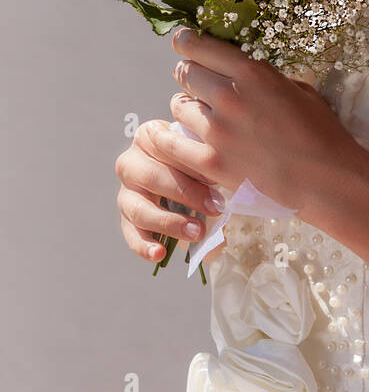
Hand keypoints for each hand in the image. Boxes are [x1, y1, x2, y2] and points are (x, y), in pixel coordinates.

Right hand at [115, 129, 225, 265]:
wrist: (186, 176)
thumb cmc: (196, 160)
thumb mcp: (201, 154)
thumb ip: (206, 164)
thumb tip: (221, 192)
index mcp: (148, 136)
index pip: (165, 148)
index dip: (190, 163)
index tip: (215, 178)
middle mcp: (130, 162)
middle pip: (152, 177)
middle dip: (186, 193)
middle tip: (215, 207)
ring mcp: (125, 192)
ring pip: (140, 209)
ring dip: (169, 223)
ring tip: (197, 232)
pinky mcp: (126, 218)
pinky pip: (131, 234)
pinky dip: (144, 246)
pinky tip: (159, 254)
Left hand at [150, 26, 368, 224]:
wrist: (327, 179)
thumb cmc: (321, 132)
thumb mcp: (298, 90)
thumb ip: (264, 78)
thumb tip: (240, 73)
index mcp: (254, 73)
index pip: (201, 46)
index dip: (187, 42)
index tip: (183, 42)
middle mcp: (230, 96)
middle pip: (186, 72)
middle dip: (189, 74)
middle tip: (195, 82)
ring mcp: (218, 130)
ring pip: (177, 105)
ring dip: (185, 107)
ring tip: (197, 115)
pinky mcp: (211, 162)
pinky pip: (172, 144)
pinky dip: (171, 138)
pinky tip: (174, 138)